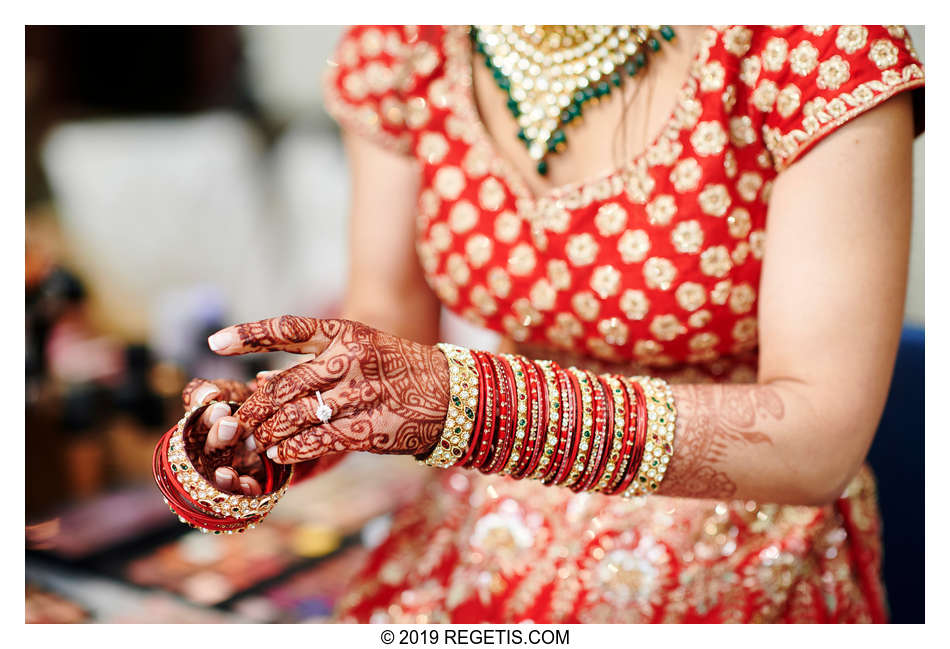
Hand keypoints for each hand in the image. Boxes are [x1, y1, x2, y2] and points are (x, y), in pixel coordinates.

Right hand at [179, 376, 266, 494]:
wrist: (275, 418)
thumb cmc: (242, 401)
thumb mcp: (225, 390)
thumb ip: (206, 390)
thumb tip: (207, 393)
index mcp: (199, 430)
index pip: (193, 427)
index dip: (204, 419)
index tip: (221, 405)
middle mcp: (209, 454)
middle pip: (205, 453)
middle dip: (217, 440)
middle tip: (231, 424)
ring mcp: (226, 471)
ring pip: (218, 480)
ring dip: (222, 477)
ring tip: (228, 472)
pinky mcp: (247, 484)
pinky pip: (242, 494)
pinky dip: (243, 490)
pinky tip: (249, 484)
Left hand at [206, 316, 449, 463]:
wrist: (453, 395)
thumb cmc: (402, 372)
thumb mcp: (363, 352)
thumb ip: (315, 364)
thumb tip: (261, 380)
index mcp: (347, 333)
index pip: (287, 329)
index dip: (248, 335)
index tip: (214, 343)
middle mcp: (351, 359)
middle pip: (282, 385)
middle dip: (253, 408)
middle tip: (235, 423)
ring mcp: (361, 394)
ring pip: (294, 416)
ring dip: (268, 433)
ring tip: (255, 441)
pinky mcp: (369, 427)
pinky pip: (317, 441)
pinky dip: (292, 449)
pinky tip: (281, 453)